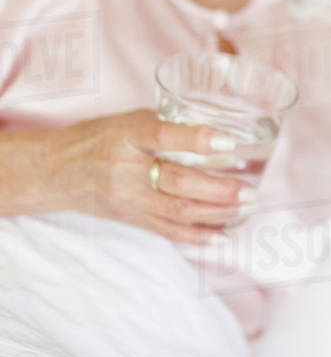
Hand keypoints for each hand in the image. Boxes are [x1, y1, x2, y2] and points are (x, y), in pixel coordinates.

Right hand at [44, 109, 253, 244]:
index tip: (230, 141)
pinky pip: (167, 230)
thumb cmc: (98, 137)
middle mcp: (126, 168)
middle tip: (251, 191)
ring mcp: (127, 197)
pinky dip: (197, 235)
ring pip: (177, 210)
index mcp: (128, 135)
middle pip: (178, 182)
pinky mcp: (129, 217)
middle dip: (219, 189)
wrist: (53, 171)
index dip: (197, 139)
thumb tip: (220, 138)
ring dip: (217, 213)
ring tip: (247, 208)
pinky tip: (223, 236)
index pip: (164, 137)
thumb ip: (169, 126)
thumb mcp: (130, 120)